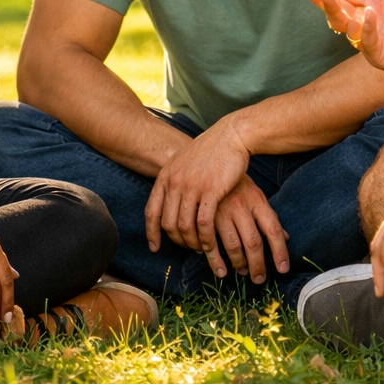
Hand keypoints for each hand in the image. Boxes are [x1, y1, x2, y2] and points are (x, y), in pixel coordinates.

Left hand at [146, 121, 274, 276]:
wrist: (232, 135)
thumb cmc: (212, 150)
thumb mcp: (184, 161)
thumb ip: (175, 179)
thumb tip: (170, 199)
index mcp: (166, 175)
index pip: (151, 211)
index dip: (151, 232)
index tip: (154, 247)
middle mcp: (175, 182)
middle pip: (168, 223)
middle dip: (178, 241)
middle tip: (189, 247)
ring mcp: (192, 186)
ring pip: (185, 226)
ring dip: (193, 243)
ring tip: (201, 248)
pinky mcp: (210, 190)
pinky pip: (203, 223)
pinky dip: (206, 238)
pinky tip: (210, 243)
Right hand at [212, 175, 289, 282]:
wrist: (210, 160)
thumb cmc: (236, 182)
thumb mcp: (255, 194)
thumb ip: (269, 217)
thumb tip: (286, 238)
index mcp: (257, 200)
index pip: (273, 229)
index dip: (279, 251)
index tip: (283, 269)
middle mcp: (242, 206)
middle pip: (254, 242)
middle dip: (258, 265)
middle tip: (259, 279)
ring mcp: (223, 211)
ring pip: (233, 246)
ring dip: (238, 264)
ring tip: (242, 272)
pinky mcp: (205, 216)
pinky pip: (211, 244)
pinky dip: (216, 261)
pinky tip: (220, 270)